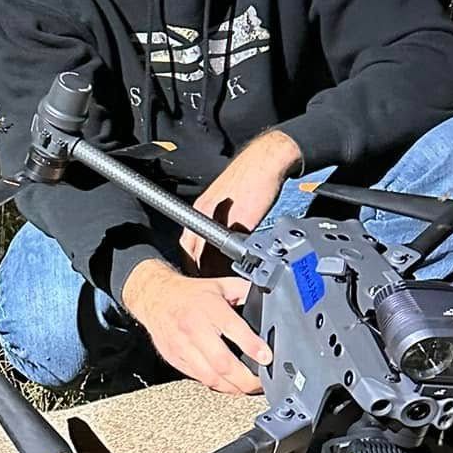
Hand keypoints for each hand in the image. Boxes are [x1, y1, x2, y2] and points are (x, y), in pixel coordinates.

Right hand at [120, 260, 272, 395]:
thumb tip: (269, 301)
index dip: (252, 346)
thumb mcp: (221, 285)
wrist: (155, 297)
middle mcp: (194, 328)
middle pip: (222, 362)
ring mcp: (182, 346)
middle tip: (260, 383)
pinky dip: (216, 384)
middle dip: (245, 378)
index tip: (266, 358)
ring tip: (246, 388)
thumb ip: (245, 292)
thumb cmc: (190, 293)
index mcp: (209, 307)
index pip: (233, 329)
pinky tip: (227, 384)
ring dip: (232, 387)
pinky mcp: (175, 358)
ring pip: (210, 376)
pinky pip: (198, 378)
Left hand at [179, 128, 302, 288]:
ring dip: (212, 273)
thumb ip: (221, 223)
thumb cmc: (249, 179)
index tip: (192, 280)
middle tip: (201, 290)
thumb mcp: (227, 202)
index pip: (187, 245)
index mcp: (200, 209)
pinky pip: (231, 251)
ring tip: (217, 288)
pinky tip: (236, 274)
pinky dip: (231, 265)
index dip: (189, 265)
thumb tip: (222, 246)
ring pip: (210, 255)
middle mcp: (205, 213)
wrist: (265, 161)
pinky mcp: (240, 221)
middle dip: (196, 273)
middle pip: (193, 253)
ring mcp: (221, 218)